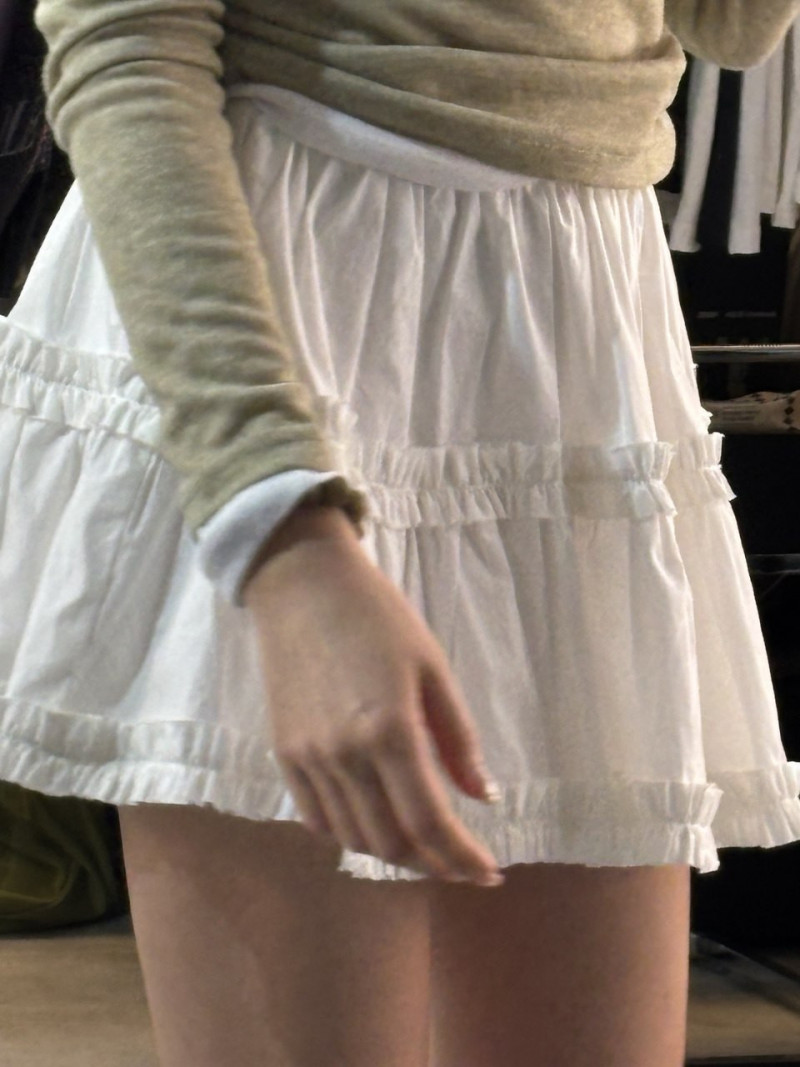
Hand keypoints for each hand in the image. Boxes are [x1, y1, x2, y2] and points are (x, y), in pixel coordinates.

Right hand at [242, 509, 504, 886]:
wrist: (302, 585)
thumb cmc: (379, 617)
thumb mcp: (432, 667)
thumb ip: (458, 738)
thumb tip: (484, 797)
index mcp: (391, 731)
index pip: (431, 822)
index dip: (463, 857)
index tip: (490, 873)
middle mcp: (345, 757)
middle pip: (392, 842)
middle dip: (434, 863)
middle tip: (461, 861)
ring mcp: (308, 759)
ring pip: (354, 838)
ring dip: (394, 854)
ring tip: (424, 847)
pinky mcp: (283, 754)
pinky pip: (316, 819)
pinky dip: (350, 834)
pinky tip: (374, 824)